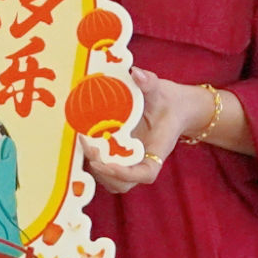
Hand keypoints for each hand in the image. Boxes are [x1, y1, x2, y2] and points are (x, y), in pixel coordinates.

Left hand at [89, 73, 213, 192]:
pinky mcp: (119, 156)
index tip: (107, 163)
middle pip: (123, 183)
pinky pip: (105, 165)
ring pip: (111, 179)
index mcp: (157, 151)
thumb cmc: (168, 102)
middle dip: (104, 172)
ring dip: (96, 167)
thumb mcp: (160, 90)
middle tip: (90, 148)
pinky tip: (84, 139)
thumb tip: (136, 74)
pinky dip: (94, 158)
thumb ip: (150, 83)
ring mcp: (130, 161)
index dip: (125, 174)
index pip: (146, 174)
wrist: (173, 107)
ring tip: (84, 142)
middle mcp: (143, 161)